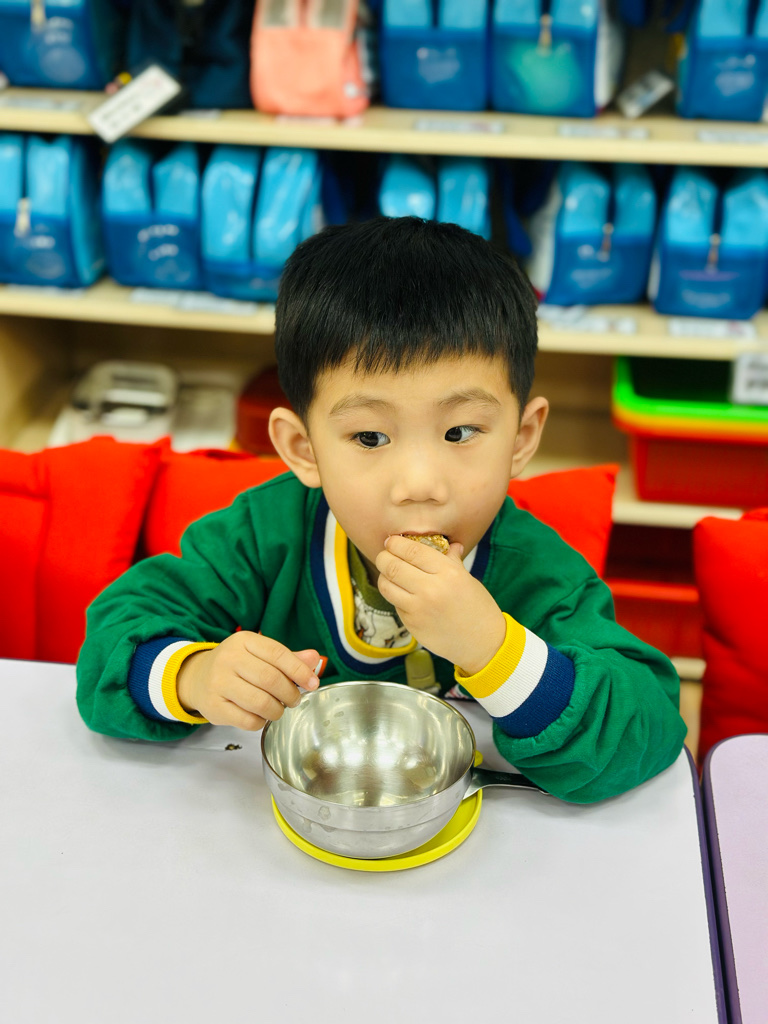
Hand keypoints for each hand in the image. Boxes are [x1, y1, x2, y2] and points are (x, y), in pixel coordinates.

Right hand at [176, 631, 320, 730]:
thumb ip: (288, 658)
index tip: (313, 683)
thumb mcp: (259, 654)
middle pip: (271, 679)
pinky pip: (247, 720)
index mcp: (244, 641)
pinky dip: (261, 721)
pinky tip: (260, 715)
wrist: (197, 677)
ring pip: (260, 702)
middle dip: (290, 693)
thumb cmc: (236, 665)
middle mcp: (228, 659)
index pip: (278, 654)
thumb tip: (315, 659)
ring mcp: (218, 683)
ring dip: (277, 710)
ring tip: (279, 708)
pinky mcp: (214, 706)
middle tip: (294, 700)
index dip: (299, 670)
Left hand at [375, 536, 506, 675]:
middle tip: (385, 555)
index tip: (392, 541)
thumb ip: (452, 561)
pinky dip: (395, 596)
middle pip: (392, 566)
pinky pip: (395, 604)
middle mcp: (431, 589)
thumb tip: (449, 544)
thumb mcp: (468, 579)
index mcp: (448, 573)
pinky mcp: (412, 625)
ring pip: (386, 585)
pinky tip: (404, 594)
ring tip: (389, 574)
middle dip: (383, 557)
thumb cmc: (478, 608)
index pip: (411, 551)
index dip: (396, 543)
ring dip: (384, 576)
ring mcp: (419, 609)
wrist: (483, 643)